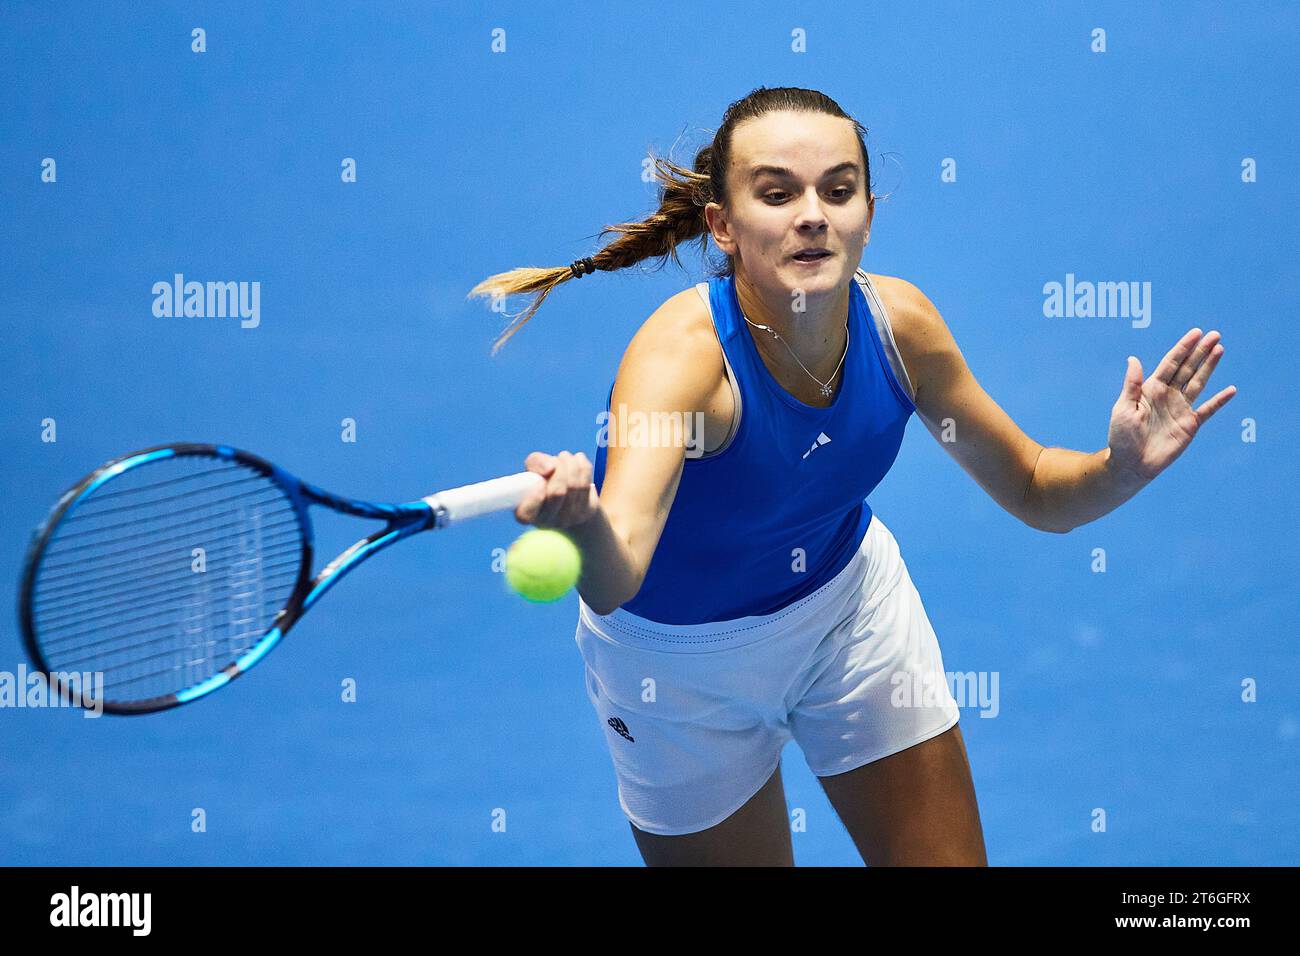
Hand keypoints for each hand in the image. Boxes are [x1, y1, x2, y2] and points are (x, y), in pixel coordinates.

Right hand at [515, 451, 598, 528]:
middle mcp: (547, 522)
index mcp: (526, 515)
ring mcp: (568, 520)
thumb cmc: (544, 478)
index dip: (535, 496)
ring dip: (570, 463)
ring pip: (575, 485)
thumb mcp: (533, 468)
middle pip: (557, 492)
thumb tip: (550, 469)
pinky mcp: (585, 513)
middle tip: (556, 458)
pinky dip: (582, 466)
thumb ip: (535, 463)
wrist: (567, 491)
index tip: (540, 482)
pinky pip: (586, 483)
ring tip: (565, 456)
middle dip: (558, 467)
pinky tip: (578, 460)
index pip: (527, 513)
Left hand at [1107, 328, 1236, 482]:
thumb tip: (1133, 359)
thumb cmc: (1121, 436)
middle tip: (1214, 335)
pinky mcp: (1189, 425)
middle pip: (1187, 369)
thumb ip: (1132, 385)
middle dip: (1200, 352)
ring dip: (1209, 367)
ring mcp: (1180, 409)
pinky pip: (1208, 410)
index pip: (1170, 363)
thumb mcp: (1123, 408)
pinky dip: (1219, 401)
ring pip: (1198, 383)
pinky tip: (1231, 390)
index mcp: (1151, 389)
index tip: (1196, 333)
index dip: (1183, 348)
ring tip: (1220, 349)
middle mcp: (1168, 396)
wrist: (1131, 464)